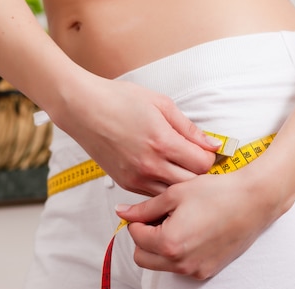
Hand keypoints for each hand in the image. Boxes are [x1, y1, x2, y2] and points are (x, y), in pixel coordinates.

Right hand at [50, 74, 220, 195]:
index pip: (203, 164)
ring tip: (179, 165)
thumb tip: (213, 144)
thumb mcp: (160, 104)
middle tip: (195, 158)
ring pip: (173, 194)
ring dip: (180, 182)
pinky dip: (162, 185)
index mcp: (162, 142)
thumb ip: (189, 127)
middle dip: (199, 172)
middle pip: (191, 183)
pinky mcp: (125, 183)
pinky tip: (161, 170)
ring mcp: (136, 177)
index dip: (209, 156)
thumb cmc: (120, 99)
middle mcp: (150, 165)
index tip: (205, 149)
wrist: (82, 108)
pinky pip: (153, 194)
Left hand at [115, 166, 289, 278]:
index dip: (138, 219)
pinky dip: (178, 252)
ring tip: (176, 222)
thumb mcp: (175, 194)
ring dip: (160, 246)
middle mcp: (181, 262)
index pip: (135, 235)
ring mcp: (195, 269)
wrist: (253, 201)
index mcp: (169, 242)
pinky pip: (181, 266)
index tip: (148, 210)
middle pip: (142, 256)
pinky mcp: (207, 270)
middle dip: (144, 237)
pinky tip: (191, 230)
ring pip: (161, 264)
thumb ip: (145, 208)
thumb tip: (123, 212)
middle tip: (158, 218)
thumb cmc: (218, 193)